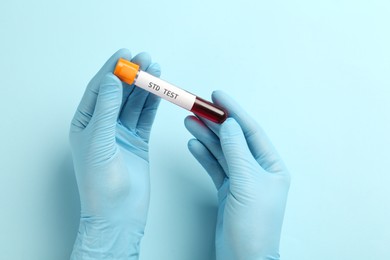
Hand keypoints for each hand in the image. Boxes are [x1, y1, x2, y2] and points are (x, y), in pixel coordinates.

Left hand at [69, 49, 160, 258]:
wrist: (119, 212)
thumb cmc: (101, 182)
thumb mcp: (99, 141)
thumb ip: (107, 109)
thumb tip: (112, 80)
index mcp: (86, 123)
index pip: (99, 89)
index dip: (112, 70)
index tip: (125, 54)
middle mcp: (103, 125)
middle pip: (120, 93)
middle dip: (133, 75)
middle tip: (146, 59)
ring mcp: (122, 133)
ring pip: (135, 103)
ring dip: (145, 87)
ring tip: (156, 69)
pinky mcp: (139, 141)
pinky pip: (146, 117)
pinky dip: (153, 104)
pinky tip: (159, 92)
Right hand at [185, 91, 289, 259]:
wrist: (243, 258)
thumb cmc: (254, 225)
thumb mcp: (246, 181)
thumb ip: (236, 150)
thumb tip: (229, 123)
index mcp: (271, 166)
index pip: (251, 130)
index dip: (234, 111)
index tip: (218, 96)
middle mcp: (257, 170)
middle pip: (233, 139)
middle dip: (215, 122)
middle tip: (198, 107)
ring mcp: (241, 180)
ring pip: (222, 151)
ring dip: (206, 136)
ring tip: (190, 121)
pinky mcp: (227, 190)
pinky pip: (215, 167)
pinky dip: (204, 155)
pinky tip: (194, 144)